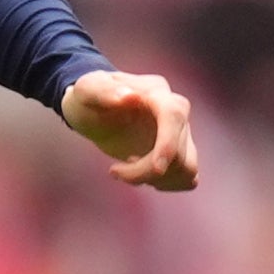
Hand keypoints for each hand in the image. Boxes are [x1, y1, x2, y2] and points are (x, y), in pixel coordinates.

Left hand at [61, 70, 200, 189]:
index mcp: (155, 91)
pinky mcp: (180, 150)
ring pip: (187, 167)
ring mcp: (181, 132)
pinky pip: (188, 176)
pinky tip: (143, 175)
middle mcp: (176, 110)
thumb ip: (101, 90)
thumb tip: (129, 96)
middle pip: (177, 150)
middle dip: (145, 171)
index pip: (174, 115)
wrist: (93, 110)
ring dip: (157, 180)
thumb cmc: (87, 97)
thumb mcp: (85, 90)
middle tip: (114, 172)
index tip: (156, 169)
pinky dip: (167, 184)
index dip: (169, 143)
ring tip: (127, 172)